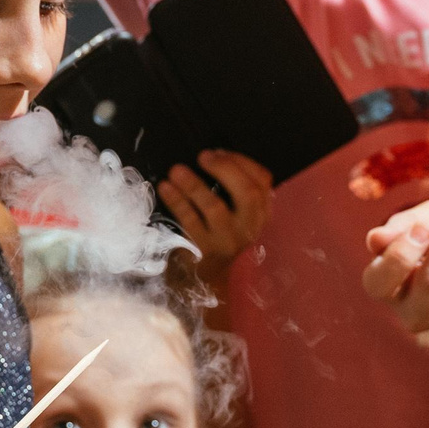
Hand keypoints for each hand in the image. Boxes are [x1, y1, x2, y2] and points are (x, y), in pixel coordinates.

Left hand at [158, 150, 273, 289]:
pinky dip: (178, 202)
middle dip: (226, 169)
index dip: (242, 162)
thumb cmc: (215, 233)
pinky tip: (166, 188)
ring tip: (176, 170)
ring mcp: (229, 242)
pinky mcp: (206, 251)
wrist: (202, 276)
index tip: (218, 151)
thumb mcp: (234, 214)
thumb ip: (233, 190)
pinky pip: (191, 223)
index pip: (262, 182)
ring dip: (194, 185)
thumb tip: (211, 155)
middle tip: (203, 156)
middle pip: (248, 193)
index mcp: (260, 213)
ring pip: (216, 208)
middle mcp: (250, 227)